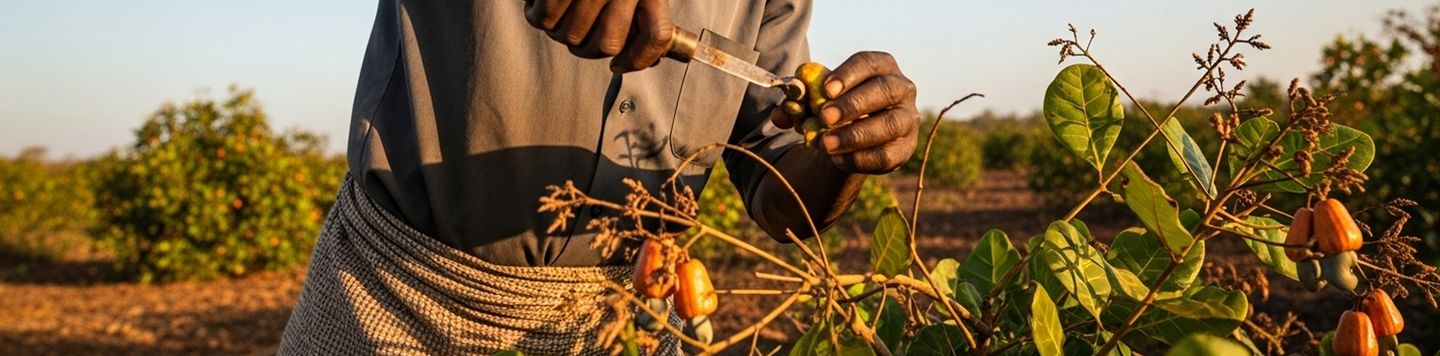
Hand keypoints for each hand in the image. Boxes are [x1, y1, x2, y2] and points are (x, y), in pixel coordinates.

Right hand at [524, 0, 673, 72]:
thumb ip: (639, 10)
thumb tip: (636, 54)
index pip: (656, 36)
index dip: (638, 60)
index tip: (619, 65)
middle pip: (606, 44)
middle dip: (586, 49)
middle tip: (575, 35)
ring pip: (571, 35)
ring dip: (559, 31)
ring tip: (554, 12)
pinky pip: (544, 18)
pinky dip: (536, 15)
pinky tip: (537, 1)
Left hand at [772, 52, 919, 173]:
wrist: (852, 138)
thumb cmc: (835, 109)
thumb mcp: (816, 101)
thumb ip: (798, 103)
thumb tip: (781, 113)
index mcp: (881, 67)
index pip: (869, 63)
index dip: (848, 74)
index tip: (826, 89)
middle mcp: (901, 89)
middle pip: (884, 90)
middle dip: (853, 104)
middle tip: (825, 117)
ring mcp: (907, 119)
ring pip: (889, 125)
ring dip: (855, 135)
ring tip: (826, 145)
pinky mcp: (905, 149)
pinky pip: (886, 156)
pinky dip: (859, 159)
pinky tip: (837, 160)